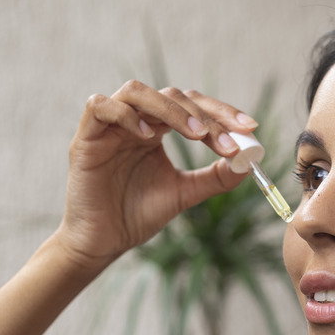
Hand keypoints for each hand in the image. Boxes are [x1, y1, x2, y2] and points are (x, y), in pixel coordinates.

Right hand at [52, 80, 257, 273]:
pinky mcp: (85, 136)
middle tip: (226, 140)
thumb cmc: (137, 214)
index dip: (222, 113)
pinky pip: (100, 106)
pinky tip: (148, 135)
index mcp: (157, 128)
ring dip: (170, 109)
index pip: (193, 106)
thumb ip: (215, 177)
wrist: (102, 242)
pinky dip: (126, 115)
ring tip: (196, 134)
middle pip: (172, 95)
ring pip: (137, 91)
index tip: (249, 128)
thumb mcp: (185, 192)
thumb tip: (248, 163)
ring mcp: (108, 125)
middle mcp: (135, 119)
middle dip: (204, 114)